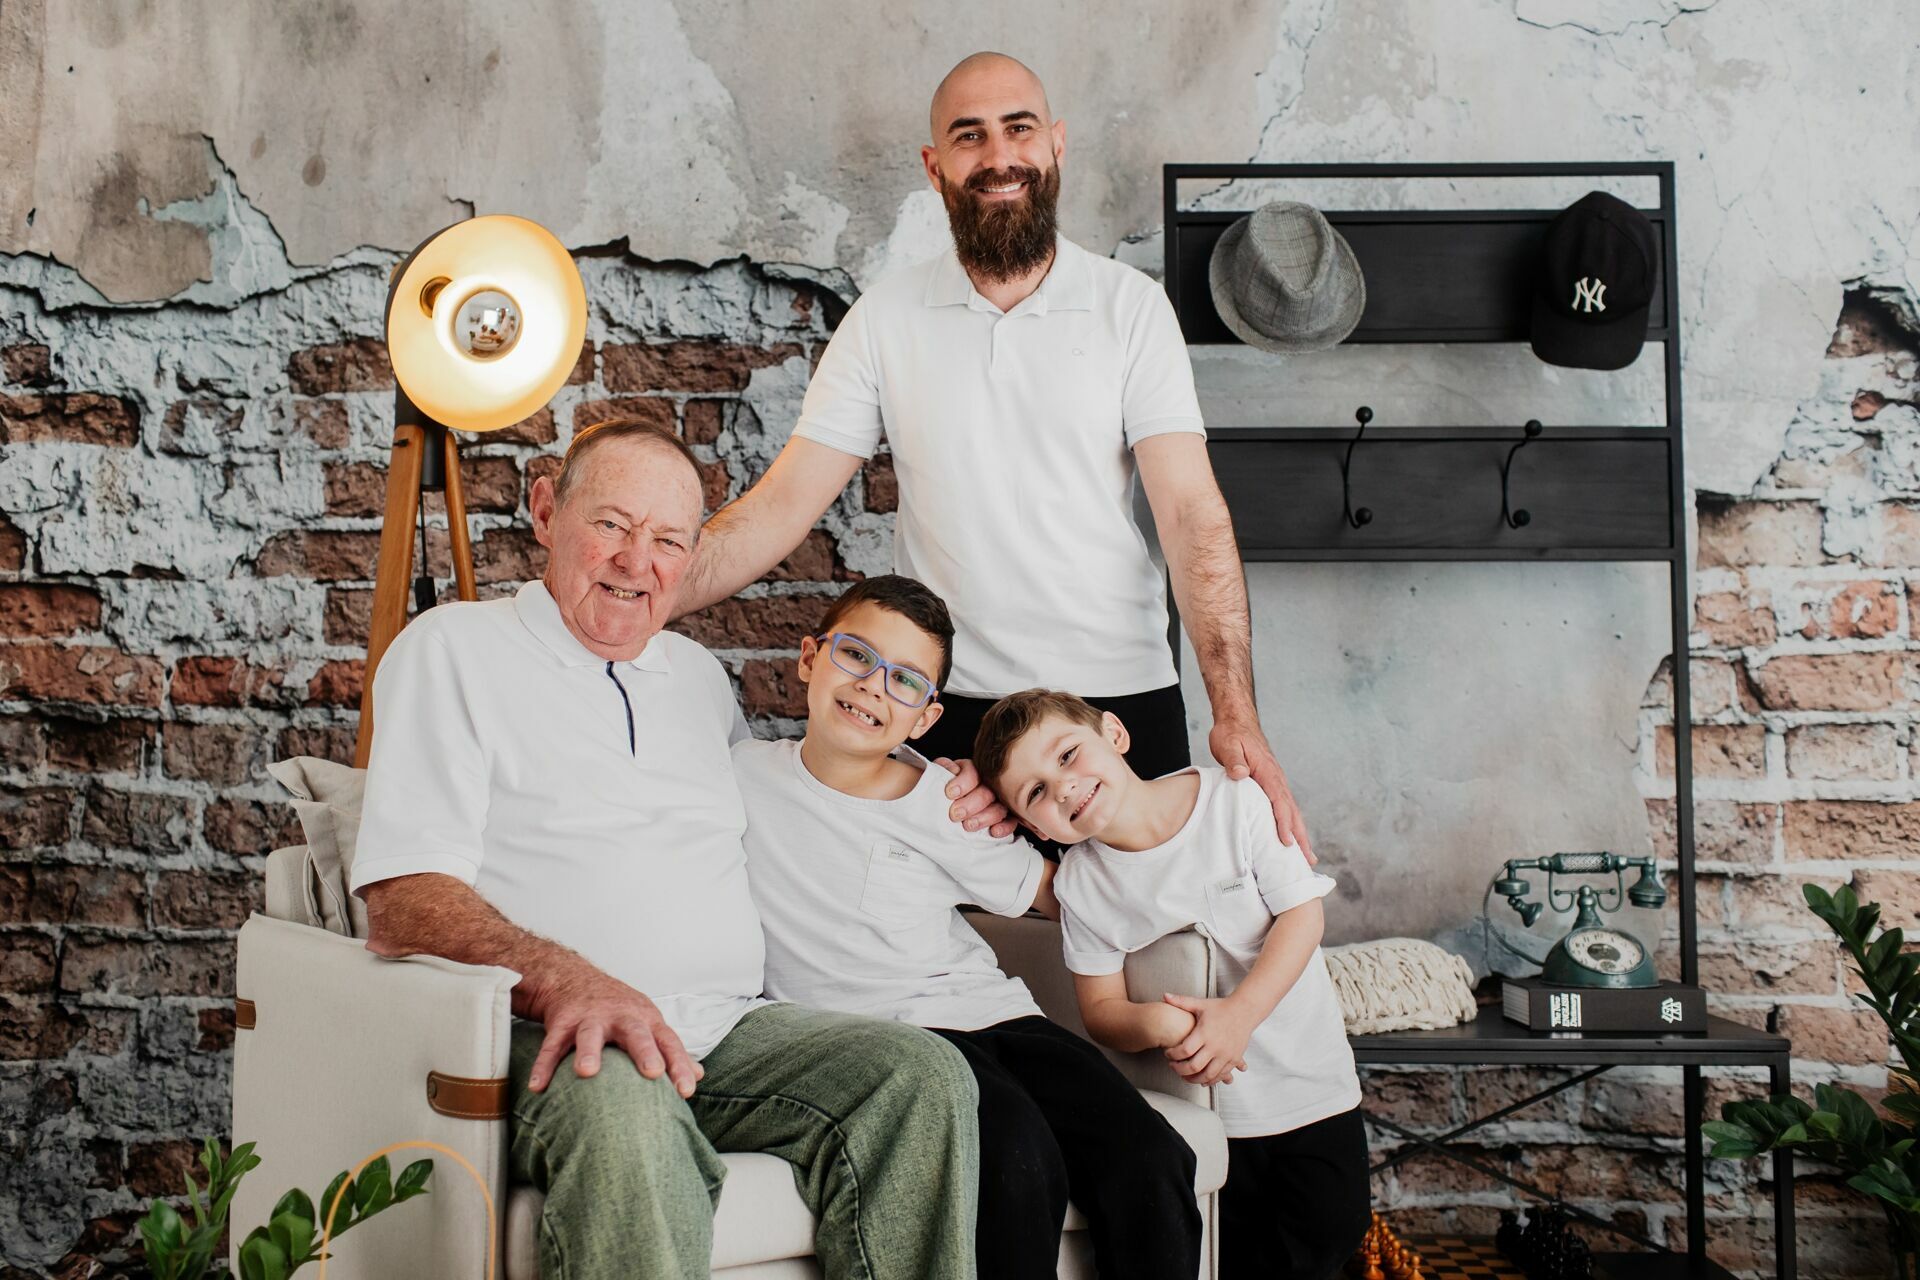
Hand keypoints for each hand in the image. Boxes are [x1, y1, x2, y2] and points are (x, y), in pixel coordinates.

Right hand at [525, 964, 703, 1097]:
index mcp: (647, 1021)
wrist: (576, 980)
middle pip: (635, 1032)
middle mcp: (621, 1017)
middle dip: (644, 1051)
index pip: (668, 1043)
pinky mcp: (562, 1022)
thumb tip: (699, 1075)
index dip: (679, 1065)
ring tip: (586, 1073)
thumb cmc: (621, 1012)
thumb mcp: (649, 1024)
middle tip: (652, 1072)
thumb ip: (671, 1051)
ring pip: (589, 1034)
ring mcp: (590, 1018)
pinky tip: (538, 1087)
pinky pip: (551, 1045)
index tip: (687, 1090)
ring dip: (588, 1052)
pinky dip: (543, 1065)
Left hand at [936, 756, 1015, 837]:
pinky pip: (1012, 821)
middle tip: (956, 814)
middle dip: (971, 804)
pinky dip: (1005, 827)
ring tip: (968, 826)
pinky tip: (994, 832)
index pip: (973, 771)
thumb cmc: (942, 792)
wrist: (948, 809)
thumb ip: (942, 770)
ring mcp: (1000, 800)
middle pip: (987, 791)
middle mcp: (989, 783)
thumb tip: (951, 770)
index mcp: (972, 770)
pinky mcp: (1007, 817)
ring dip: (985, 817)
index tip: (950, 793)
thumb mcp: (938, 778)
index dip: (963, 782)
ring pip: (1000, 806)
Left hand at [1162, 992, 1258, 1087]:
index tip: (1168, 1053)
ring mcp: (1226, 1054)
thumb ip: (1181, 1002)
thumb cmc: (1222, 1007)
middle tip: (1173, 1066)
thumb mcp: (1200, 1004)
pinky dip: (1210, 1080)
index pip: (1184, 1050)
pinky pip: (1220, 1075)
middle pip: (1194, 1067)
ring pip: (1207, 1075)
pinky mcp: (1234, 1059)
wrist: (1245, 1011)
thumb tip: (1164, 996)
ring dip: (1193, 1079)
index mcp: (1204, 1033)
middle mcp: (1216, 1046)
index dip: (1172, 1055)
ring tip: (1185, 1076)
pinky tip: (1202, 1078)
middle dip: (1179, 1070)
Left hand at [1209, 721, 1315, 863]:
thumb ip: (1234, 760)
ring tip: (1306, 857)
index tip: (1288, 843)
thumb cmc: (1232, 734)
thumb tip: (1241, 774)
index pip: (1279, 802)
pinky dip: (1290, 825)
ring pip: (1291, 812)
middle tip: (1308, 861)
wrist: (1237, 722)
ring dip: (1299, 834)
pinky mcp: (1271, 786)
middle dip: (1301, 837)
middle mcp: (1277, 780)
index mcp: (1268, 772)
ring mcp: (1276, 783)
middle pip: (1292, 812)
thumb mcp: (1228, 744)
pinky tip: (1290, 839)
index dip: (1284, 823)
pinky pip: (1283, 808)